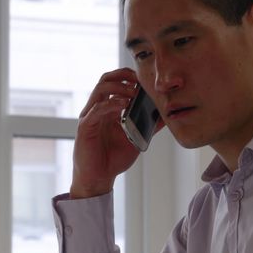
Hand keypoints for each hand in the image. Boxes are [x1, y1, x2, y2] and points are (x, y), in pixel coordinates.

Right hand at [71, 69, 142, 198]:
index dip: (129, 77)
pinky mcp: (85, 127)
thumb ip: (149, 127)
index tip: (145, 80)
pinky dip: (111, 104)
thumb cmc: (113, 159)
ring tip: (134, 93)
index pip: (116, 83)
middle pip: (106, 79)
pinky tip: (123, 105)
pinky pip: (96, 109)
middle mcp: (98, 109)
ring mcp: (90, 116)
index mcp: (109, 109)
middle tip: (139, 80)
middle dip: (123, 75)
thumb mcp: (136, 139)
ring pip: (100, 89)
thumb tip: (166, 117)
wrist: (99, 178)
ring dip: (119, 87)